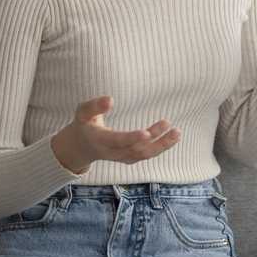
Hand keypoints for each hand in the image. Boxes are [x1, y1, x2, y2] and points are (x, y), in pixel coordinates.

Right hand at [50, 95, 180, 173]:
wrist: (80, 147)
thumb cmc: (84, 124)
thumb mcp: (83, 112)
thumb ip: (95, 106)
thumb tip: (110, 99)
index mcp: (99, 140)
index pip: (116, 141)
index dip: (131, 138)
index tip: (146, 133)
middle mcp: (111, 152)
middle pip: (134, 149)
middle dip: (153, 139)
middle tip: (168, 124)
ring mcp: (121, 157)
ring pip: (143, 155)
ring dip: (162, 145)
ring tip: (177, 132)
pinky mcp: (128, 158)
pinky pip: (146, 155)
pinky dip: (160, 147)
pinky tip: (173, 137)